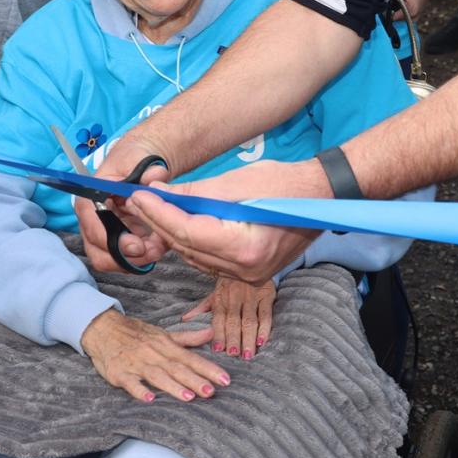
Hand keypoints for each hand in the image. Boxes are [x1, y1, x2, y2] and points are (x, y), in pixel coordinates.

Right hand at [77, 133, 173, 272]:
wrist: (143, 165)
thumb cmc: (135, 159)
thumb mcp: (141, 159)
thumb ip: (149, 169)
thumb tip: (154, 177)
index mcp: (91, 196)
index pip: (90, 221)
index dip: (108, 237)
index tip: (134, 244)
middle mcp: (93, 218)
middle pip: (97, 248)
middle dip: (123, 256)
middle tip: (149, 251)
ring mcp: (105, 232)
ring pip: (110, 259)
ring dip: (134, 260)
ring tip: (158, 249)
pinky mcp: (119, 241)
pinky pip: (124, 259)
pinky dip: (141, 259)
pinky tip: (158, 247)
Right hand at [79, 309, 229, 402]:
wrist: (103, 327)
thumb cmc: (136, 333)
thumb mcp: (163, 334)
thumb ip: (188, 338)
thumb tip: (212, 334)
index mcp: (166, 345)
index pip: (191, 358)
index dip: (208, 369)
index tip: (225, 380)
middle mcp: (154, 354)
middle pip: (177, 368)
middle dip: (195, 380)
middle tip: (212, 392)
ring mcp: (137, 363)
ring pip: (157, 375)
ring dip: (173, 386)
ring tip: (188, 397)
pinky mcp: (119, 373)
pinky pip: (130, 383)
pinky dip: (139, 390)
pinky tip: (149, 399)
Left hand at [126, 159, 326, 282]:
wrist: (319, 198)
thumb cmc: (284, 183)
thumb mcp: (237, 182)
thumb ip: (196, 192)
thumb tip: (159, 192)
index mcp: (244, 247)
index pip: (188, 232)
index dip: (159, 213)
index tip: (139, 195)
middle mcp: (245, 269)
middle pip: (188, 247)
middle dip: (159, 221)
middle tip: (138, 199)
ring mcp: (248, 275)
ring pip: (195, 256)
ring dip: (173, 232)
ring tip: (152, 208)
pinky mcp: (248, 272)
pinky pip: (208, 260)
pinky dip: (191, 242)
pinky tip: (179, 223)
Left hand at [184, 276, 275, 359]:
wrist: (250, 263)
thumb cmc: (230, 283)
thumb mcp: (215, 293)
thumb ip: (201, 308)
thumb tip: (184, 319)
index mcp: (221, 298)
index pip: (219, 319)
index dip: (218, 334)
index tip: (218, 350)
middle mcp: (236, 298)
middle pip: (234, 321)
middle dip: (233, 339)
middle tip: (234, 355)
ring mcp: (252, 297)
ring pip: (250, 320)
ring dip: (248, 338)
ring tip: (247, 354)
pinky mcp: (266, 295)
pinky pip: (265, 314)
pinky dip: (264, 328)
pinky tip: (261, 341)